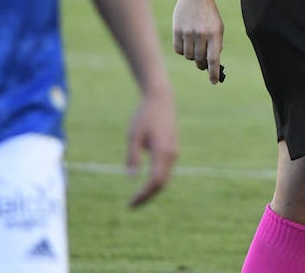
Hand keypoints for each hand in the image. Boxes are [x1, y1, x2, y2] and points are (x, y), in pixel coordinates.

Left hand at [124, 86, 177, 207]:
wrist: (160, 99)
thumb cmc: (144, 116)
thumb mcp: (133, 135)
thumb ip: (132, 156)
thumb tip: (131, 178)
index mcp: (162, 151)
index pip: (155, 181)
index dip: (144, 195)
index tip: (130, 204)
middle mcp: (171, 155)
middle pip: (162, 184)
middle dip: (147, 196)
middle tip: (132, 205)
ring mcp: (174, 152)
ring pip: (165, 179)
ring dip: (152, 190)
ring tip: (137, 198)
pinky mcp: (173, 150)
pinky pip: (166, 171)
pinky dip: (156, 181)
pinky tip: (146, 185)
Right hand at [172, 0, 225, 84]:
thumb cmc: (209, 14)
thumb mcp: (218, 28)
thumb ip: (216, 45)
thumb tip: (211, 65)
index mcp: (214, 34)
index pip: (213, 59)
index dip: (214, 73)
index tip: (214, 81)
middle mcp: (201, 34)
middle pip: (200, 60)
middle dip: (202, 64)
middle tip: (202, 64)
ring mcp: (188, 32)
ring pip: (188, 56)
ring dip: (192, 56)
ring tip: (195, 46)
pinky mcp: (177, 30)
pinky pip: (178, 50)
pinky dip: (182, 50)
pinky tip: (186, 42)